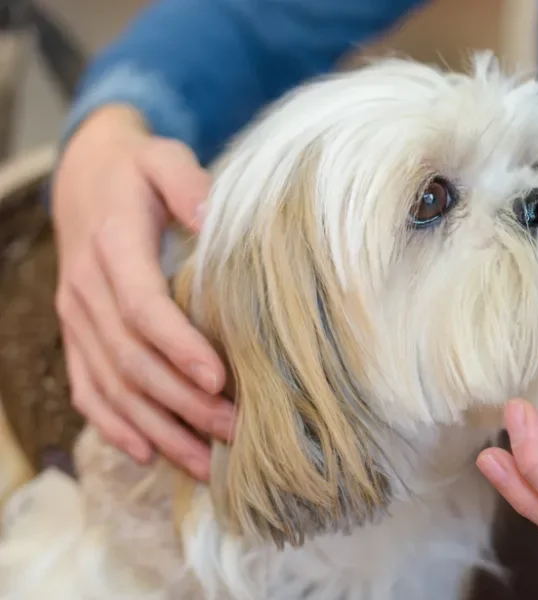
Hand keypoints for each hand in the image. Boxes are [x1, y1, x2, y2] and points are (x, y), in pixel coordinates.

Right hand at [52, 105, 232, 479]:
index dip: (178, 345)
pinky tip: (147, 454)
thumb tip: (212, 215)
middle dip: (181, 402)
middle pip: (131, 358)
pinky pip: (87, 388)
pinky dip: (114, 425)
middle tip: (233, 431)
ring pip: (112, 384)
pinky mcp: (76, 335)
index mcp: (112, 247)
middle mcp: (86, 289)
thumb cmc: (138, 172)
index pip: (142, 306)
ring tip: (204, 464)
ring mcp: (76, 317)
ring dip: (157, 427)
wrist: (85, 178)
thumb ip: (186, 180)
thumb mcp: (163, 158)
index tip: (219, 379)